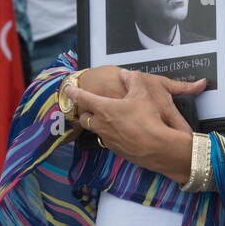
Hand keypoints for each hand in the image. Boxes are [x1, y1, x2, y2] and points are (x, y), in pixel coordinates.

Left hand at [68, 68, 204, 178]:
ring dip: (98, 125)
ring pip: (96, 131)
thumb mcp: (142, 93)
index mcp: (104, 108)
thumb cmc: (147, 117)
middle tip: (89, 108)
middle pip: (84, 119)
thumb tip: (125, 74)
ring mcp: (108, 140)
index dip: (74, 92)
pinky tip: (122, 133)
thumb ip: (132, 80)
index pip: (83, 98)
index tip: (67, 89)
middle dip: (84, 112)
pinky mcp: (117, 151)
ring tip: (106, 121)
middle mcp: (101, 125)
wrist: (157, 147)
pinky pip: (108, 141)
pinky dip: (111, 135)